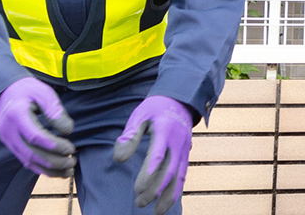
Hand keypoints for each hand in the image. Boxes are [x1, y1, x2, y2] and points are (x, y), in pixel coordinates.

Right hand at [0, 77, 75, 176]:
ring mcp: (8, 140)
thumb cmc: (28, 90)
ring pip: (28, 161)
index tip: (70, 148)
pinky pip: (26, 161)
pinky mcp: (11, 146)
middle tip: (72, 161)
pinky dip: (42, 169)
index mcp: (16, 114)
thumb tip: (67, 130)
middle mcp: (9, 130)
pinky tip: (58, 170)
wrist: (5, 93)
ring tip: (69, 169)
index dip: (54, 145)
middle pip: (31, 153)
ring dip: (50, 169)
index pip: (34, 136)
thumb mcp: (43, 92)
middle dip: (54, 161)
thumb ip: (55, 109)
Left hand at [113, 95, 193, 214]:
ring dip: (168, 195)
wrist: (180, 101)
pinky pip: (183, 175)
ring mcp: (183, 150)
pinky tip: (167, 203)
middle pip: (168, 171)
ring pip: (178, 177)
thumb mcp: (140, 115)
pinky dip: (176, 191)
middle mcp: (177, 143)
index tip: (137, 188)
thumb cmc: (155, 108)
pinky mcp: (185, 155)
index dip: (148, 173)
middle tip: (139, 202)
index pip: (157, 156)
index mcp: (164, 131)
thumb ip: (129, 136)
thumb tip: (119, 159)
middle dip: (155, 189)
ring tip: (156, 212)